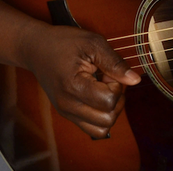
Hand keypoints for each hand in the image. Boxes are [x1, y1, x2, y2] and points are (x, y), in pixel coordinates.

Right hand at [19, 23, 141, 138]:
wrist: (37, 48)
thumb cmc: (64, 42)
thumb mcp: (93, 44)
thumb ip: (115, 63)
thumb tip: (135, 80)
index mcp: (73, 86)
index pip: (109, 100)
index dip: (116, 84)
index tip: (108, 71)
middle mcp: (68, 105)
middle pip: (107, 120)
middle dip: (116, 99)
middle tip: (108, 79)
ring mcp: (66, 112)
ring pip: (101, 129)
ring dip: (110, 110)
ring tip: (104, 88)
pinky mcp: (67, 114)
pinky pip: (92, 128)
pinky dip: (101, 115)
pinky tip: (97, 94)